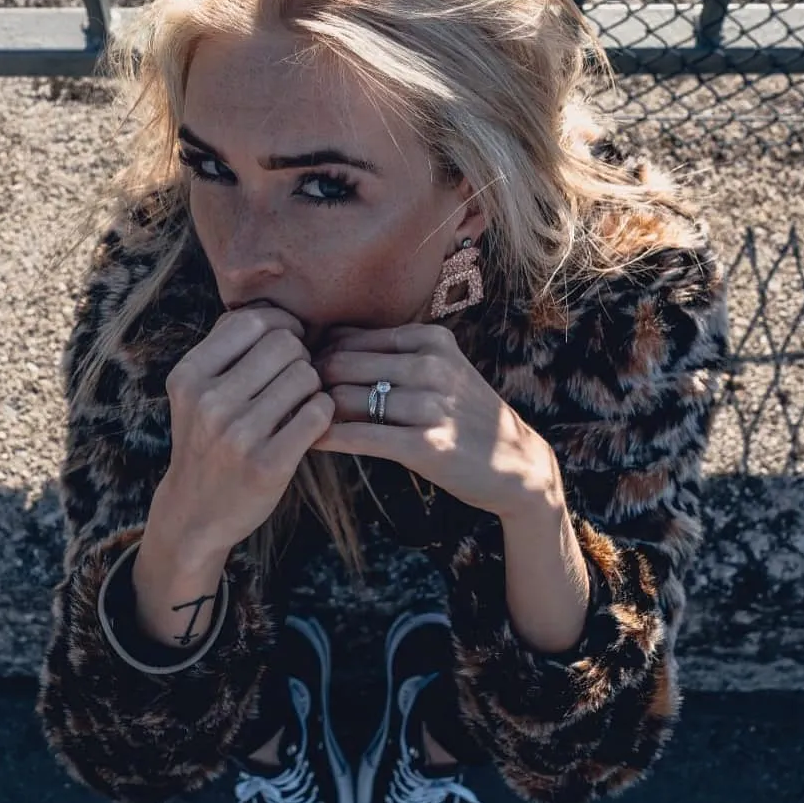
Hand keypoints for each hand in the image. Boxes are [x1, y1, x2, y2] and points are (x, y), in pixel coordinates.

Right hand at [156, 305, 334, 558]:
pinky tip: (309, 422)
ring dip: (313, 386)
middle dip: (300, 356)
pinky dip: (322, 412)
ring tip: (299, 402)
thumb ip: (227, 346)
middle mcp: (209, 403)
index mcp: (189, 376)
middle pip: (285, 345)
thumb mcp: (196, 390)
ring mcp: (238, 436)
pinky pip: (317, 413)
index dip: (281, 325)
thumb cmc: (207, 438)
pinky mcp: (268, 465)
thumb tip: (275, 308)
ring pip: (306, 376)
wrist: (196, 513)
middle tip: (295, 378)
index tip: (287, 345)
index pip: (253, 321)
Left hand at [309, 323, 558, 516]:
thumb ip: (389, 354)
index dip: (316, 356)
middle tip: (287, 400)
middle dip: (309, 382)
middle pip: (340, 363)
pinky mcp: (426, 445)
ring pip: (345, 400)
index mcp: (429, 339)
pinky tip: (311, 442)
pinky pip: (360, 436)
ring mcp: (430, 405)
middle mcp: (430, 365)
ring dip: (315, 412)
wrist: (516, 464)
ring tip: (291, 422)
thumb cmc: (464, 415)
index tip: (297, 375)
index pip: (349, 338)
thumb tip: (324, 342)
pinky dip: (328, 438)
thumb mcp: (439, 369)